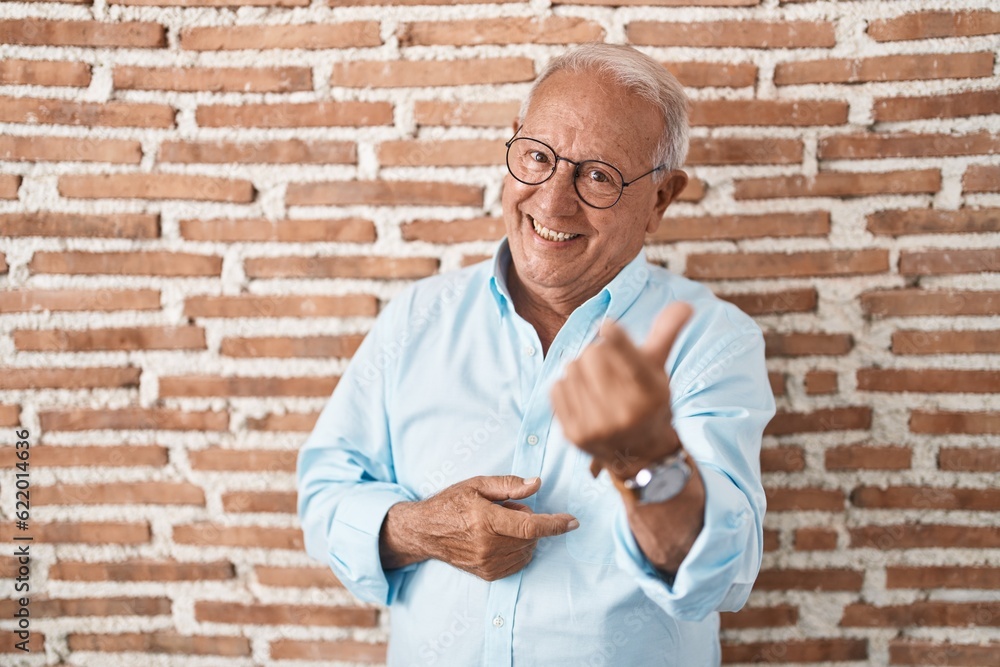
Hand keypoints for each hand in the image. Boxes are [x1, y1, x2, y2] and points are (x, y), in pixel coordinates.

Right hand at [379, 476, 577, 580]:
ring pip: (527, 551)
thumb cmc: (451, 503)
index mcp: (486, 520)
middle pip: (530, 538)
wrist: (425, 531)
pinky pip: (518, 563)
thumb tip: (537, 484)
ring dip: (524, 536)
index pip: (530, 526)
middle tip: (508, 509)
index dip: (555, 525)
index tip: (573, 522)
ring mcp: (487, 563)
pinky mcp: (487, 574)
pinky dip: (518, 549)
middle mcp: (487, 546)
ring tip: (499, 524)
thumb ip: (509, 484)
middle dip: (530, 521)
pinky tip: (500, 538)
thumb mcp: (477, 484)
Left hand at [550, 302, 692, 479]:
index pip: (630, 359)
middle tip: (607, 367)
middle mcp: (626, 412)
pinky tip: (582, 397)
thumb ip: (666, 334)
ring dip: (580, 369)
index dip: (616, 338)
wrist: (637, 455)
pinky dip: (566, 386)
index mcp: (650, 393)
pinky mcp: (575, 434)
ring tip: (596, 384)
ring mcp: (598, 426)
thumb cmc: (648, 400)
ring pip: (572, 367)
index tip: (608, 326)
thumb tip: (686, 305)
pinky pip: (557, 387)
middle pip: (593, 353)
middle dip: (597, 352)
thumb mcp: (659, 369)